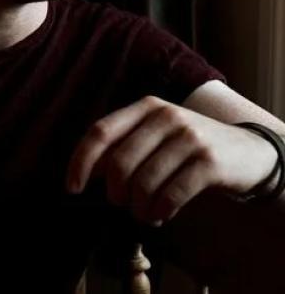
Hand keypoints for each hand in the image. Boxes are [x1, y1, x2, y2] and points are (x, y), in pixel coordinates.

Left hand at [65, 96, 277, 225]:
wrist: (249, 151)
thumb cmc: (188, 147)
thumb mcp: (155, 135)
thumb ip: (122, 146)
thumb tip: (87, 171)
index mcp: (145, 107)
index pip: (100, 132)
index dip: (81, 161)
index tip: (72, 187)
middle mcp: (165, 116)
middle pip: (119, 162)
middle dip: (114, 192)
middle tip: (121, 203)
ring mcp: (189, 137)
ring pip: (144, 183)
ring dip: (139, 208)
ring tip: (144, 213)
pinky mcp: (209, 162)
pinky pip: (171, 195)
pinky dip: (160, 211)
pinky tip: (162, 214)